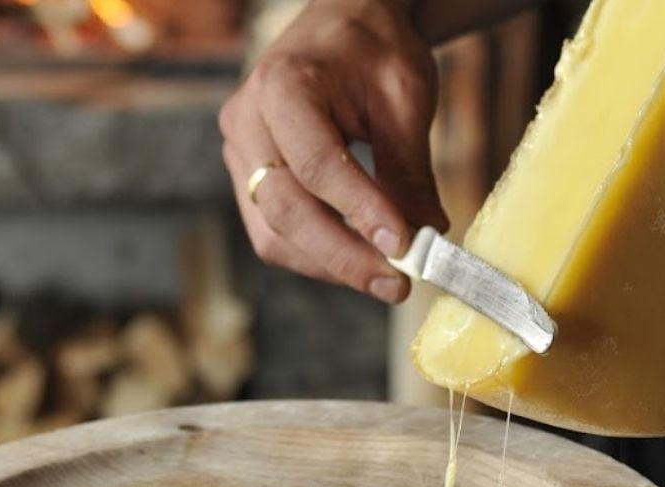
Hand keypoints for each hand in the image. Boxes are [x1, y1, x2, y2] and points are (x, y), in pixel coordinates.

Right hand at [219, 0, 447, 303]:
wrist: (340, 26)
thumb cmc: (372, 49)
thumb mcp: (404, 96)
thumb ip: (408, 169)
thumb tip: (426, 237)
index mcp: (282, 85)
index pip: (317, 164)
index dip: (359, 212)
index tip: (404, 246)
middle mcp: (246, 119)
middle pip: (284, 209)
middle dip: (343, 256)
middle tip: (397, 283)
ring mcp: (238, 151)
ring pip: (272, 232)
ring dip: (329, 264)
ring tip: (385, 276)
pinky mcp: (246, 176)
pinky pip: (272, 231)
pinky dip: (316, 254)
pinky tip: (357, 259)